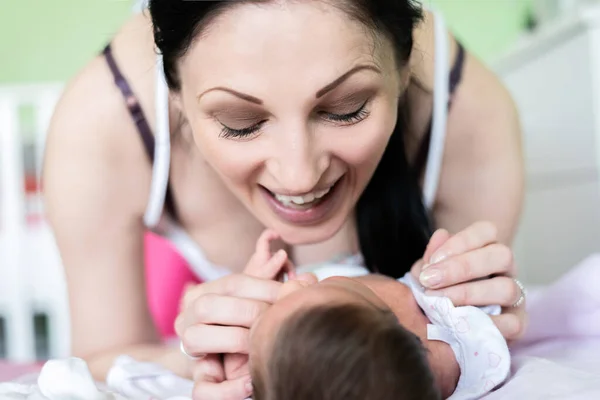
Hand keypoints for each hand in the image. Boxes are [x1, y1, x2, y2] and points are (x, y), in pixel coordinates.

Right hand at [177, 229, 290, 399]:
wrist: (237, 362)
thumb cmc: (252, 322)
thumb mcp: (260, 299)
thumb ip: (271, 280)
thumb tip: (292, 262)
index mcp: (204, 293)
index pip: (233, 282)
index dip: (265, 287)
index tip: (293, 292)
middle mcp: (189, 318)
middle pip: (208, 306)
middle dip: (249, 311)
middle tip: (276, 319)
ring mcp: (190, 348)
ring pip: (195, 339)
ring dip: (234, 340)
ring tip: (261, 345)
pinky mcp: (199, 380)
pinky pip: (202, 388)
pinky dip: (228, 389)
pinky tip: (252, 381)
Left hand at [411, 221, 526, 340]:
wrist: (446, 326)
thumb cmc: (438, 290)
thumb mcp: (429, 271)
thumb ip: (432, 255)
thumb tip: (440, 235)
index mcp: (487, 247)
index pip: (486, 231)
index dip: (460, 242)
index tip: (431, 262)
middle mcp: (506, 268)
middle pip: (501, 255)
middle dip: (462, 268)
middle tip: (429, 281)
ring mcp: (516, 295)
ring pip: (507, 288)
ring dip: (469, 295)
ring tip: (440, 304)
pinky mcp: (518, 323)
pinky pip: (512, 323)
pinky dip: (484, 324)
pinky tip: (460, 325)